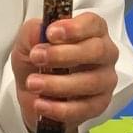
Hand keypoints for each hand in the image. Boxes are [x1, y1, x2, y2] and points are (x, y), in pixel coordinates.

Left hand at [12, 11, 119, 129]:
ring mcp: (104, 80)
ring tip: (33, 83)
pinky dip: (59, 108)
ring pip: (90, 82)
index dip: (74, 28)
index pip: (93, 24)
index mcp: (92, 31)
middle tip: (37, 58)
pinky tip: (41, 103)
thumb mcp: (27, 42)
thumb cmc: (38, 62)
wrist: (34, 94)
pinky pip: (84, 108)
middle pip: (96, 50)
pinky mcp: (99, 105)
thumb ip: (33, 32)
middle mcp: (104, 54)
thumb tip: (40, 31)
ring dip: (57, 83)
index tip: (51, 33)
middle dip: (63, 55)